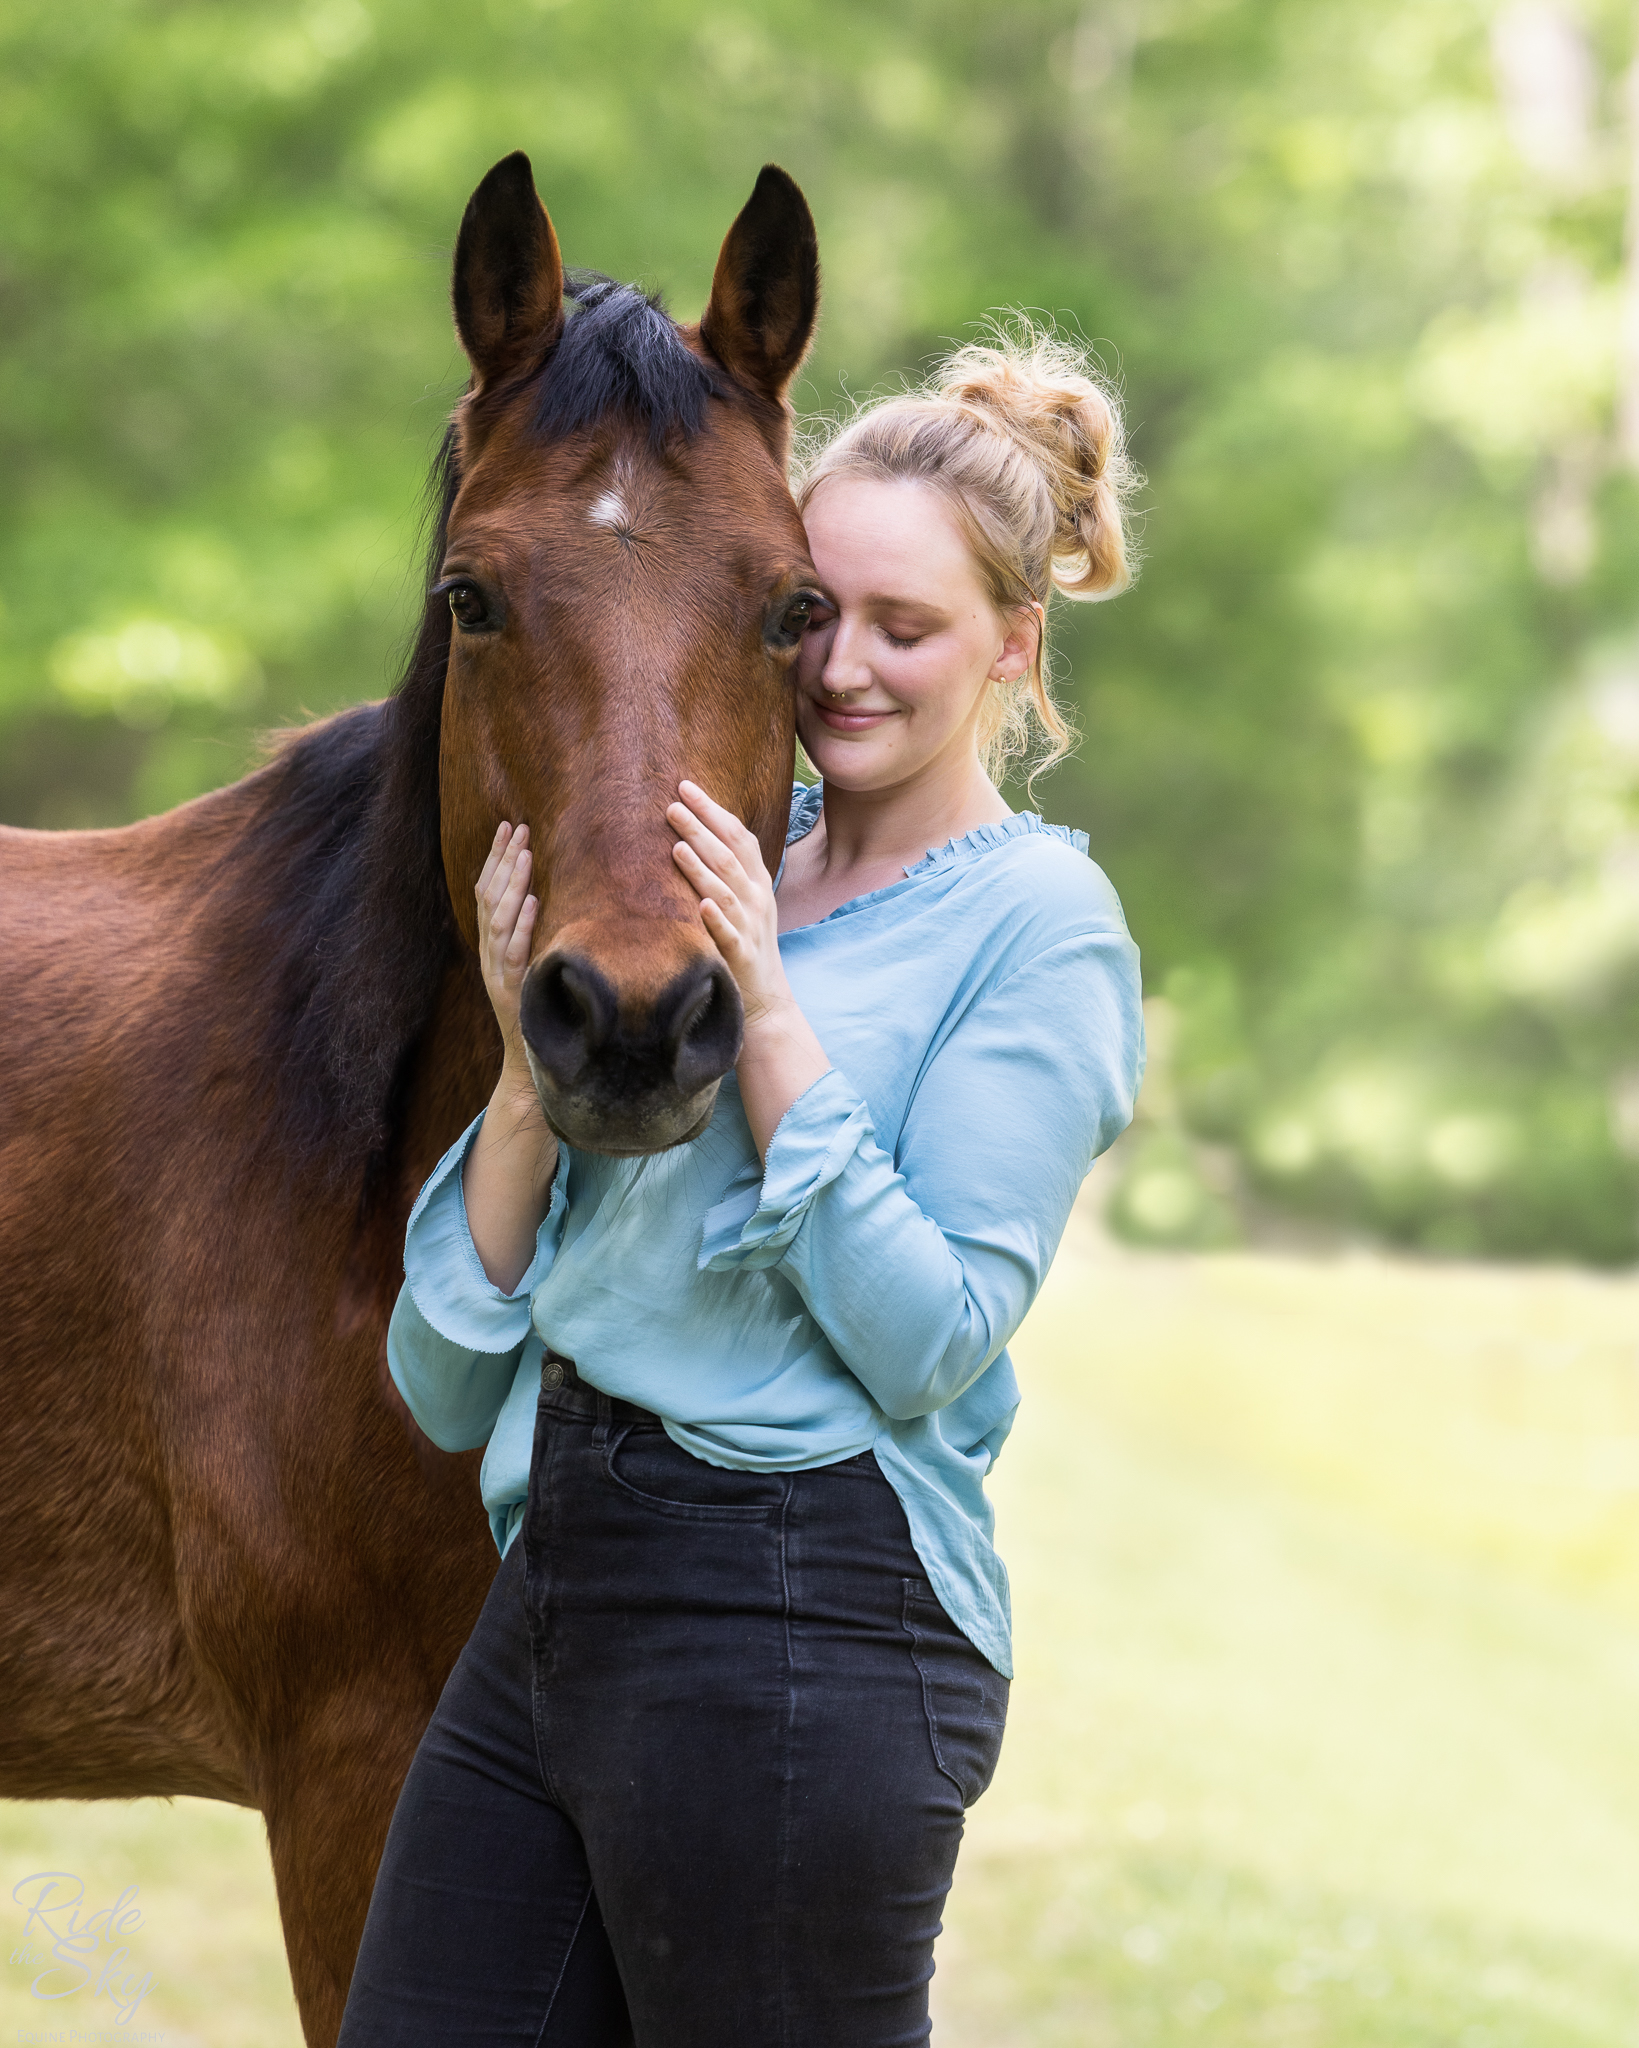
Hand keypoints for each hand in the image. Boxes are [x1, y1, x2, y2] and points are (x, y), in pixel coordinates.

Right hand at [475, 820, 539, 1097]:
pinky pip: (515, 953)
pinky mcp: (512, 990)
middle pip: (489, 898)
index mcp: (494, 945)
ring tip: (525, 853)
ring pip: (499, 920)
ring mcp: (498, 972)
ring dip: (512, 885)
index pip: (489, 892)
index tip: (509, 827)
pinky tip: (535, 902)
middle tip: (517, 827)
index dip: (496, 859)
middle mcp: (491, 954)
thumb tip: (550, 896)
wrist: (528, 1064)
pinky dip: (524, 926)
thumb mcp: (534, 966)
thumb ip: (535, 935)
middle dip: (502, 860)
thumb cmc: (538, 1012)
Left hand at [668, 781, 829, 1158]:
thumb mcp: (741, 907)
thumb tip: (690, 837)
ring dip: (703, 866)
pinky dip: (716, 918)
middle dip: (701, 826)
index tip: (686, 785)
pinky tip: (700, 903)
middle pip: (728, 855)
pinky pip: (729, 936)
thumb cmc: (746, 953)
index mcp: (756, 884)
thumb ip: (723, 874)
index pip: (737, 837)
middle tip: (671, 802)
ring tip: (677, 844)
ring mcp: (751, 928)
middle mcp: (756, 900)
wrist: (766, 1007)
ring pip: (726, 890)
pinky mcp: (741, 958)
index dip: (714, 810)